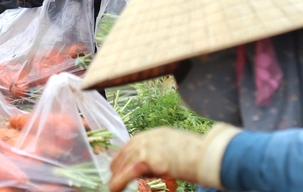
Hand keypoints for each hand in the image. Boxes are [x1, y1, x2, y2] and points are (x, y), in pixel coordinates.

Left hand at [109, 124, 241, 191]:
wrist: (207, 155)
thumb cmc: (200, 155)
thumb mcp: (178, 149)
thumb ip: (164, 155)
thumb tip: (158, 168)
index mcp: (155, 134)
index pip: (133, 143)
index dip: (124, 155)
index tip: (117, 163)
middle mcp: (148, 138)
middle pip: (126, 153)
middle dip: (118, 166)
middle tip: (113, 177)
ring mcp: (146, 147)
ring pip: (124, 163)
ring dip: (117, 176)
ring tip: (112, 186)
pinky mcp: (145, 160)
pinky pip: (126, 173)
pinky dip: (118, 181)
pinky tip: (114, 188)